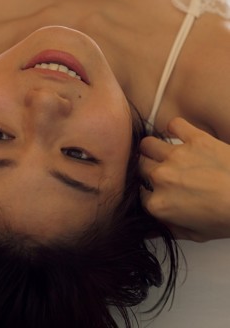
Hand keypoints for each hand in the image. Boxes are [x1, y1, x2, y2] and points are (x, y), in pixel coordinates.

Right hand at [139, 117, 229, 241]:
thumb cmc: (228, 218)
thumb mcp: (196, 234)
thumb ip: (168, 229)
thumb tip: (149, 230)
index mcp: (160, 204)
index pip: (139, 194)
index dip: (147, 192)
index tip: (154, 190)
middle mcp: (162, 178)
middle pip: (139, 167)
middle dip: (146, 170)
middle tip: (159, 171)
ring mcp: (176, 156)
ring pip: (147, 144)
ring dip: (151, 149)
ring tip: (161, 152)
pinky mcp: (195, 139)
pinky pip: (174, 124)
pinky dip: (175, 128)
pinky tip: (179, 135)